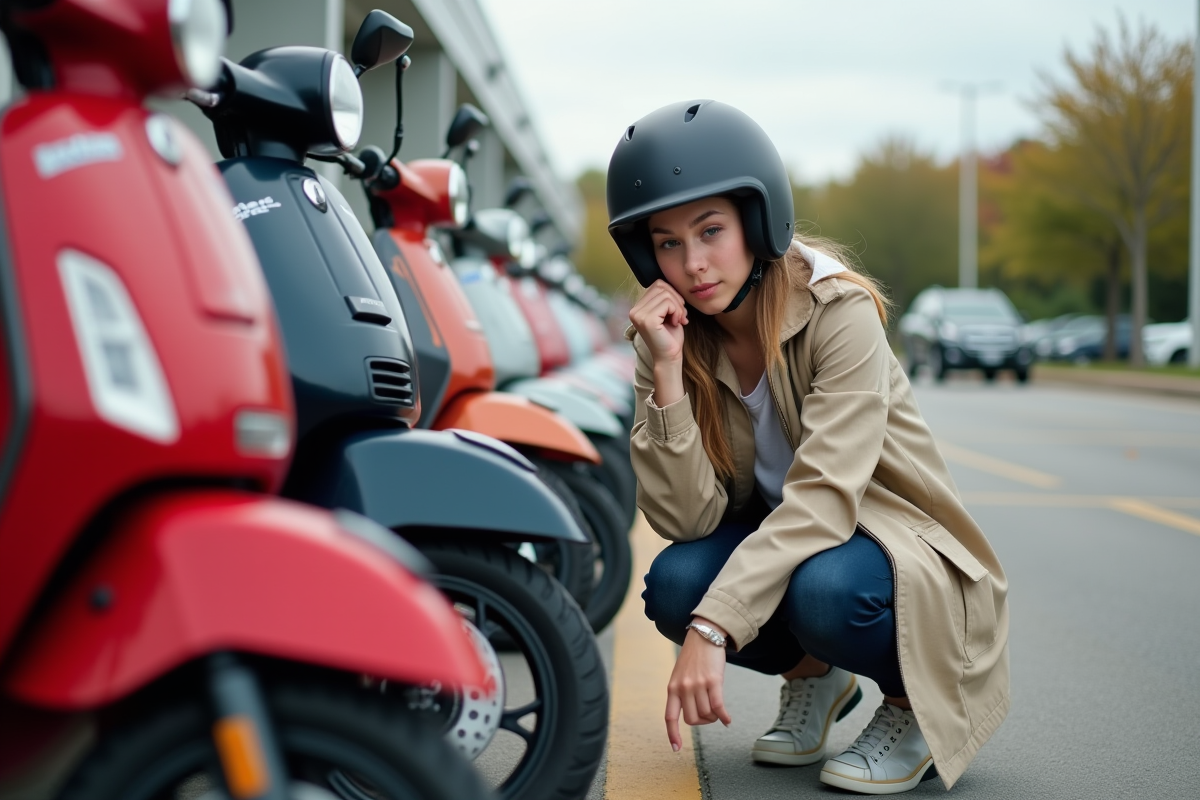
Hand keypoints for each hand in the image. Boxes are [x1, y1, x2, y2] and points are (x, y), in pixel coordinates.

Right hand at [628, 280, 687, 365]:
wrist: (670, 357)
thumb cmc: (670, 336)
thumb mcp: (667, 312)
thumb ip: (665, 297)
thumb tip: (668, 280)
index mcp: (637, 307)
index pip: (657, 284)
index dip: (672, 294)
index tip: (677, 310)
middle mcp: (634, 310)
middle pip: (661, 287)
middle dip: (676, 299)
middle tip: (680, 316)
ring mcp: (639, 315)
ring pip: (666, 294)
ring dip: (678, 307)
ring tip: (678, 320)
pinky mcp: (647, 320)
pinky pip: (667, 303)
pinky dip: (677, 311)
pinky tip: (676, 323)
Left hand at [665, 622, 730, 751]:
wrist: (704, 635)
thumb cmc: (693, 657)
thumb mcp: (680, 675)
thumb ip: (682, 693)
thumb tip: (693, 715)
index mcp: (672, 688)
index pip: (670, 717)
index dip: (672, 734)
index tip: (675, 748)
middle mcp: (683, 688)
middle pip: (693, 719)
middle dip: (703, 722)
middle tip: (709, 715)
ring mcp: (697, 685)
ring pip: (707, 714)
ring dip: (714, 717)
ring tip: (718, 711)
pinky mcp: (713, 681)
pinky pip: (718, 707)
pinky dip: (724, 717)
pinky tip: (728, 721)